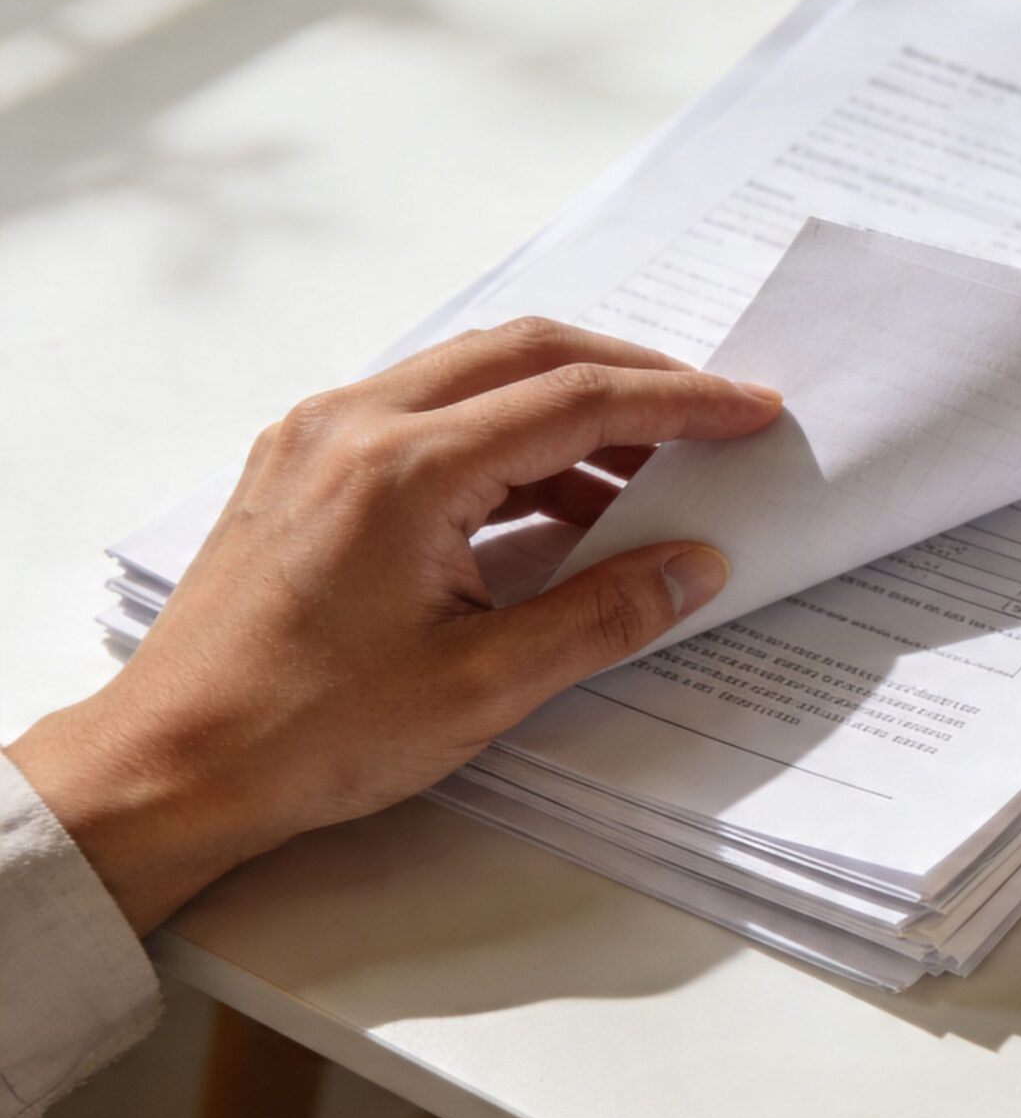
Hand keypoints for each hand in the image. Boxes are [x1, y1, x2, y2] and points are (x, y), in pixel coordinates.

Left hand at [4, 318, 782, 933]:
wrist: (174, 764)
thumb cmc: (306, 734)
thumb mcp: (482, 687)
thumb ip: (602, 616)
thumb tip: (693, 566)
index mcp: (404, 470)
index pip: (574, 401)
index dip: (680, 402)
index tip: (750, 411)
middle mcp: (355, 425)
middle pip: (527, 354)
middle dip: (635, 376)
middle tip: (715, 414)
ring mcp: (321, 437)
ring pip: (476, 374)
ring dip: (570, 403)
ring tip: (649, 466)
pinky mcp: (304, 464)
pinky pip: (428, 411)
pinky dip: (507, 433)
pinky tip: (554, 494)